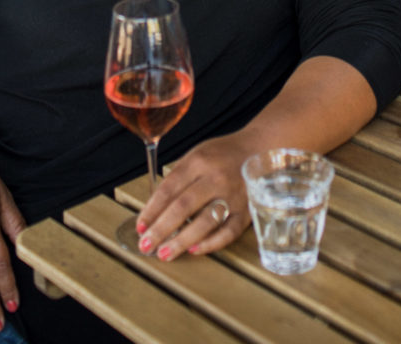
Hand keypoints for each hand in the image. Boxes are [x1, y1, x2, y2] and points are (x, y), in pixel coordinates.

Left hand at [134, 133, 251, 261]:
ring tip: (164, 253)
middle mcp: (215, 178)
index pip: (169, 188)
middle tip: (146, 245)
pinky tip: (194, 250)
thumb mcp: (197, 153)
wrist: (259, 147)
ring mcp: (233, 195)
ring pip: (204, 222)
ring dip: (181, 240)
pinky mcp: (247, 210)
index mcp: (199, 161)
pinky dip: (210, 243)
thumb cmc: (223, 153)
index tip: (140, 226)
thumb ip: (179, 176)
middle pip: (183, 207)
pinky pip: (228, 232)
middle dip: (161, 229)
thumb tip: (156, 206)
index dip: (152, 209)